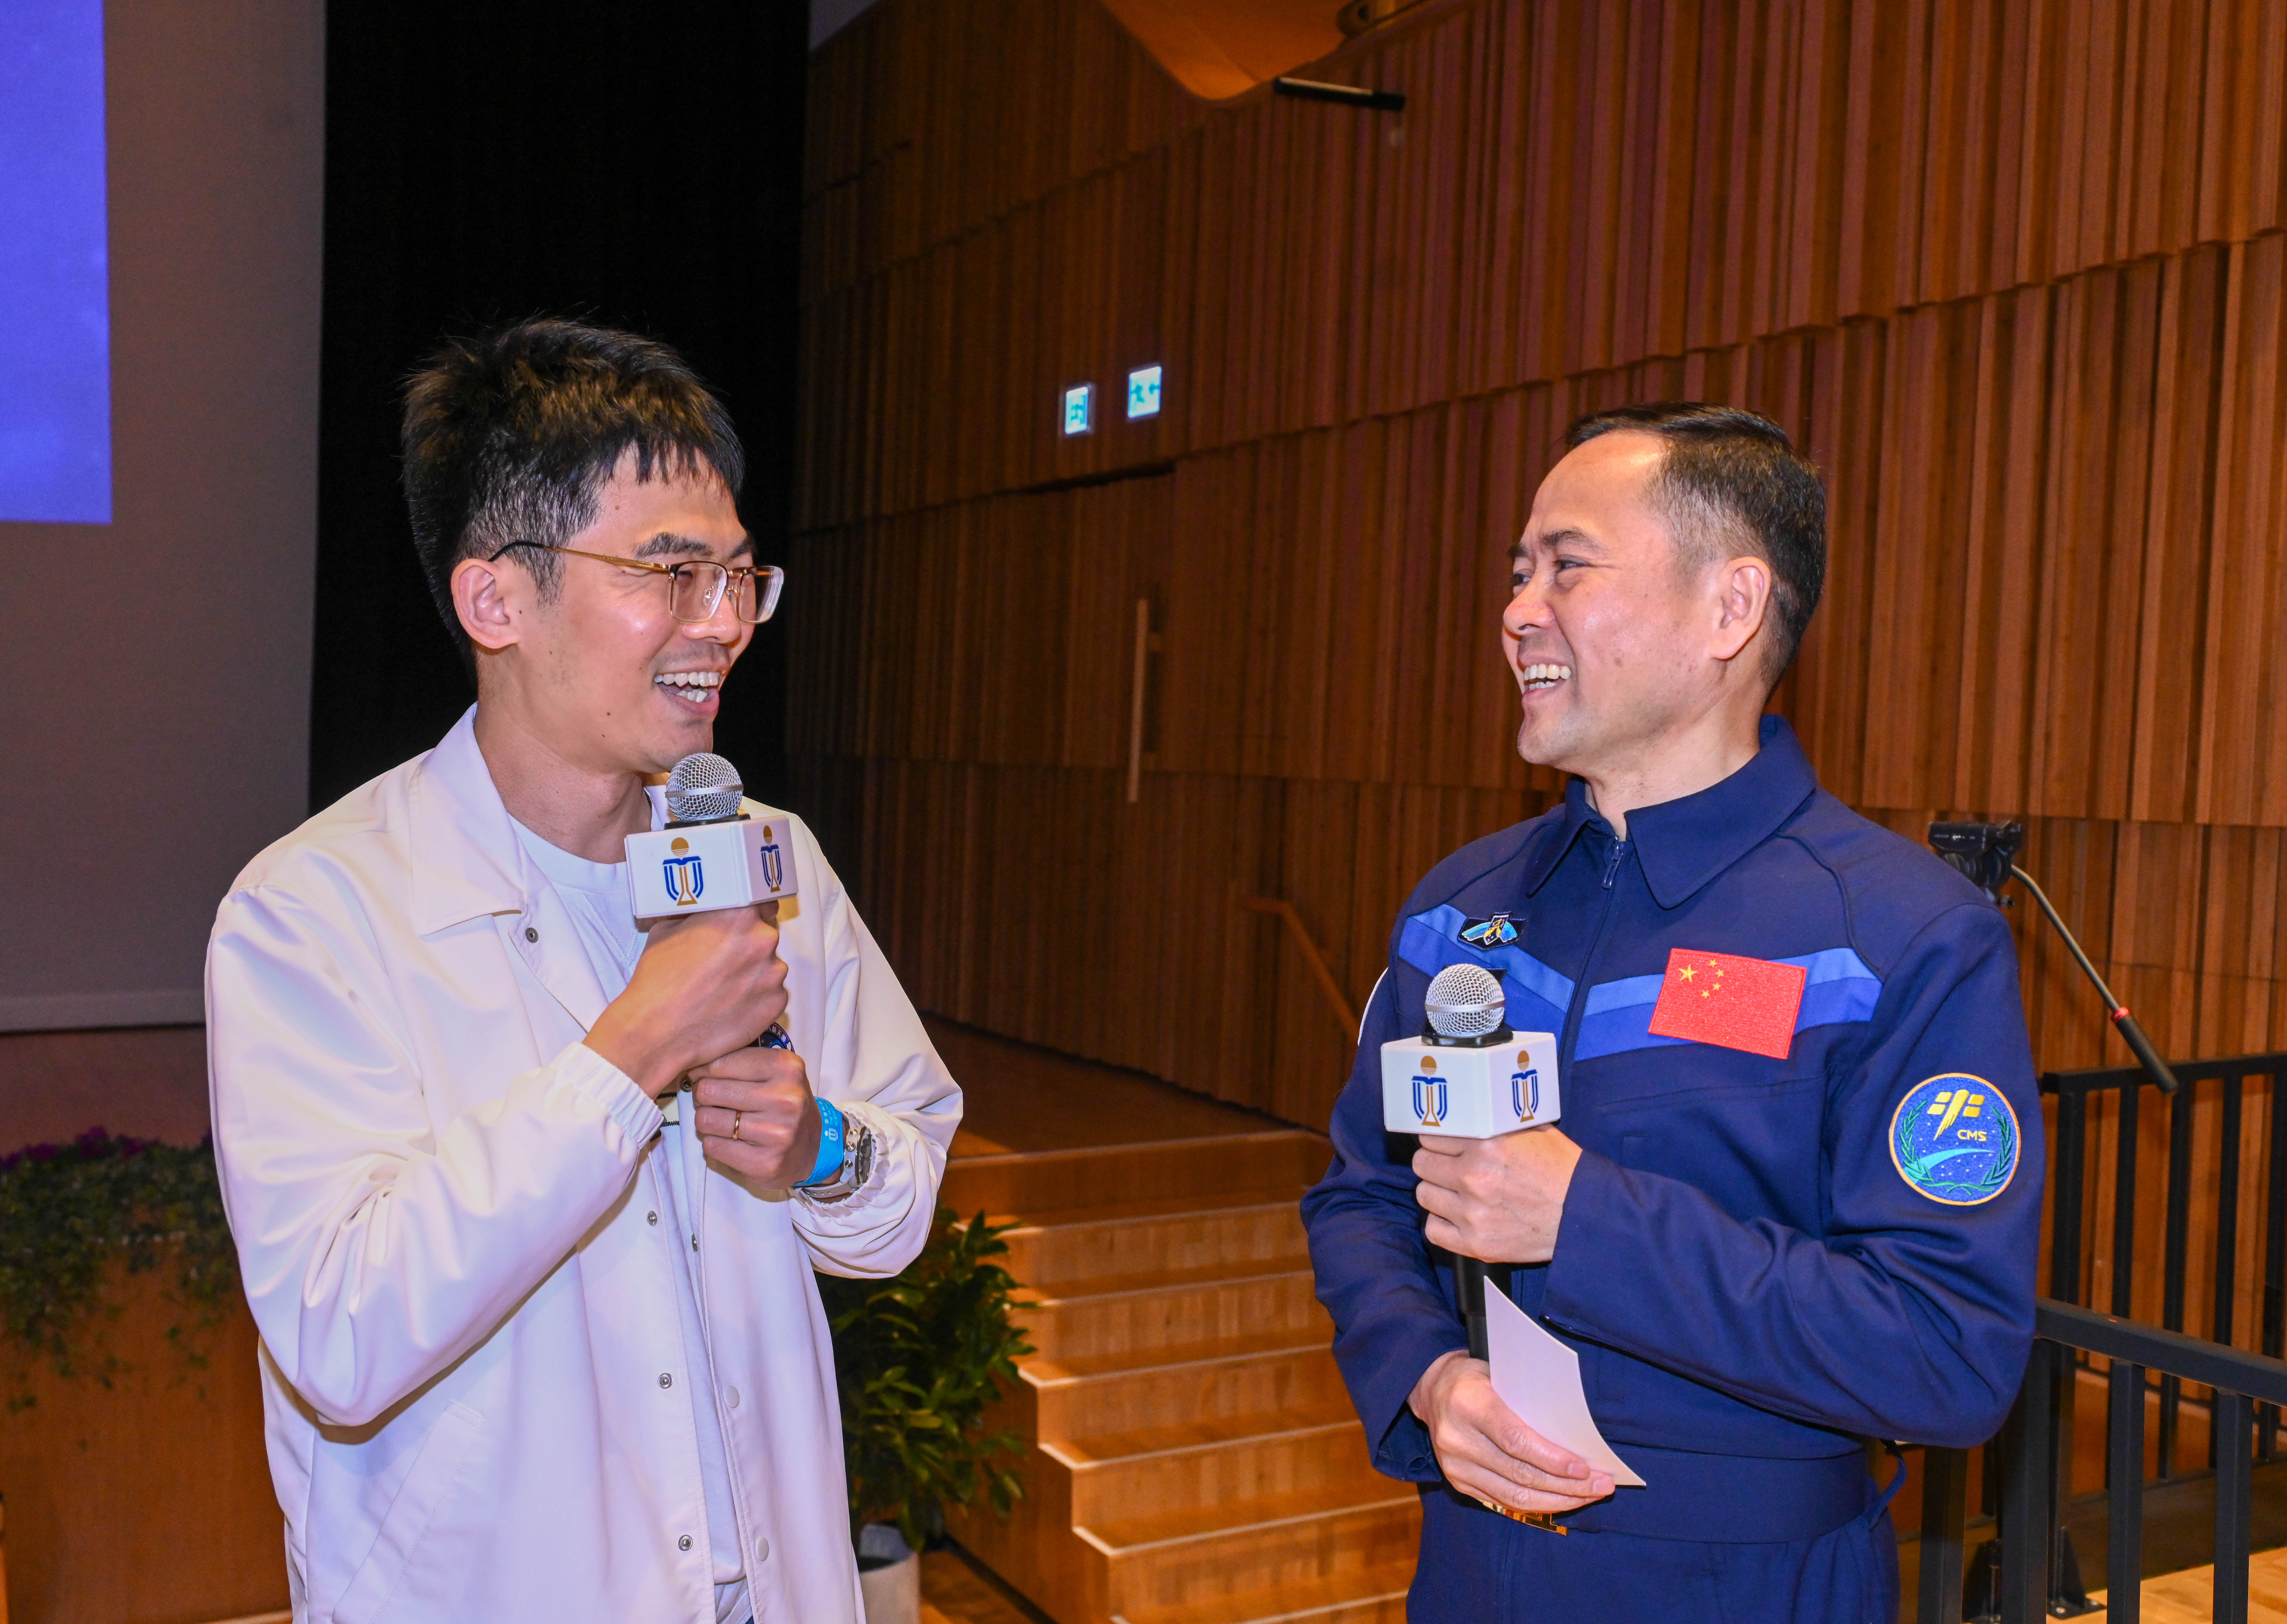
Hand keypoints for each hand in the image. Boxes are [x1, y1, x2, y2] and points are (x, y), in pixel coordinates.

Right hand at [584, 903, 786, 1097]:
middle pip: (765, 936)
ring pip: (769, 966)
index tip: (742, 923)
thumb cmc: (659, 978)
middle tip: (723, 961)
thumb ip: (697, 915)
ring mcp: (773, 973)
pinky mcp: (776, 1003)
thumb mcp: (668, 929)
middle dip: (748, 946)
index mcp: (739, 914)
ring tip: (723, 988)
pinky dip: (757, 998)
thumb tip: (703, 910)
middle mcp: (763, 940)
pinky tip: (731, 1005)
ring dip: (753, 973)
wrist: (657, 1030)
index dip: (753, 912)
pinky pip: (772, 993)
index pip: (763, 902)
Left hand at [689, 1045, 823, 1190]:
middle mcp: (784, 1098)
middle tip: (714, 1101)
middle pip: (708, 1090)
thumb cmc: (784, 1102)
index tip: (706, 1077)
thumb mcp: (774, 1071)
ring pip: (706, 1120)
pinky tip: (731, 1140)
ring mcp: (776, 1133)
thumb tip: (692, 1065)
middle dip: (703, 1096)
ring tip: (723, 1120)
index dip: (703, 1070)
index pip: (720, 1062)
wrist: (814, 1147)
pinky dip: (714, 1143)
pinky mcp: (764, 1162)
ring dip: (707, 1121)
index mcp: (786, 1067)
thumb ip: (739, 1061)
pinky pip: (712, 1146)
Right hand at [1409, 1350, 1613, 1513]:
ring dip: (1558, 1501)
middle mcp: (1458, 1439)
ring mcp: (1455, 1465)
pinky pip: (1503, 1502)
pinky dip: (1536, 1505)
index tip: (1585, 1469)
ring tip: (1589, 1497)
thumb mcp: (1501, 1374)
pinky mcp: (1458, 1482)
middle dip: (1567, 1485)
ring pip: (1514, 1497)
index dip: (1552, 1460)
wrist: (1433, 1389)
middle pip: (1520, 1474)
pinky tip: (1561, 1500)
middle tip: (1602, 1486)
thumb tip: (1578, 1433)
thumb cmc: (1478, 1377)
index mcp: (1469, 1404)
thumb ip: (1531, 1400)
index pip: (1516, 1441)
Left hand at [1414, 1124, 1581, 1263]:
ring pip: (1424, 1194)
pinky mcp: (1476, 1243)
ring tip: (1457, 1192)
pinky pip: (1433, 1230)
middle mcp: (1474, 1177)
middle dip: (1434, 1163)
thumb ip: (1494, 1123)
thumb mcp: (1531, 1131)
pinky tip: (1458, 1216)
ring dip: (1438, 1192)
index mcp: (1486, 1144)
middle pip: (1422, 1164)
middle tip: (1449, 1167)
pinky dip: (1442, 1223)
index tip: (1445, 1145)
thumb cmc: (1561, 1171)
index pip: (1431, 1136)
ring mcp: (1473, 1213)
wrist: (1584, 1214)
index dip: (1438, 1140)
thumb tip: (1465, 1115)